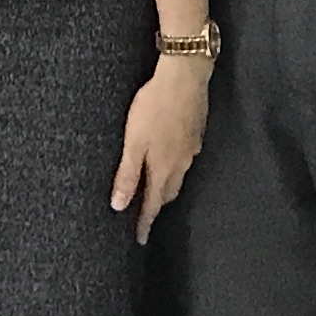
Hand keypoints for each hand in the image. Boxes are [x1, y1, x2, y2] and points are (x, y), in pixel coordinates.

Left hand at [111, 55, 210, 240]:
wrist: (185, 77)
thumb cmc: (154, 107)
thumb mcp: (134, 141)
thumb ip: (128, 174)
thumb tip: (118, 206)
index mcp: (163, 168)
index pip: (152, 204)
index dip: (145, 223)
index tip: (140, 239)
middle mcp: (181, 163)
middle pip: (168, 193)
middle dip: (156, 206)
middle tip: (144, 215)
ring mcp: (191, 148)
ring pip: (178, 176)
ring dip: (166, 187)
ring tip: (154, 189)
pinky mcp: (196, 133)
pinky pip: (185, 159)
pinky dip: (175, 167)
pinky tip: (170, 158)